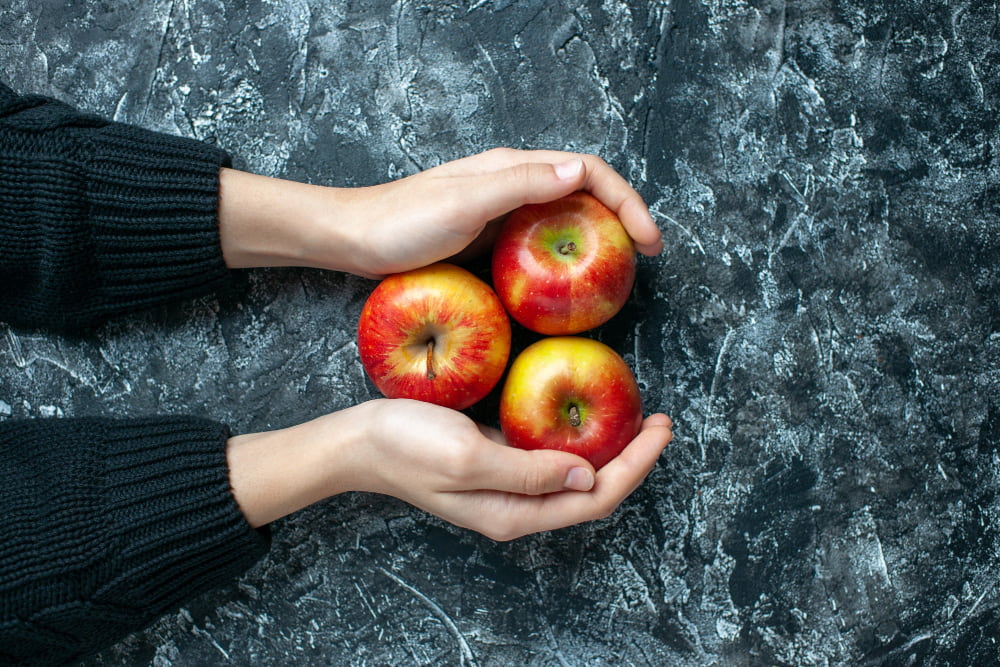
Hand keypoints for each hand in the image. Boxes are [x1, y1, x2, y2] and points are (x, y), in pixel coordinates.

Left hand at [218, 149, 662, 276]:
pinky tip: (566, 286)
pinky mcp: (489, 238)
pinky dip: (564, 259)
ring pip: (564, 219)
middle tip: (643, 261)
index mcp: (513, 168)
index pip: (588, 171)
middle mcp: (513, 183)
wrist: (353, 239)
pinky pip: (539, 245)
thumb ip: (519, 185)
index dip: (626, 200)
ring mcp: (502, 211)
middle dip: (621, 219)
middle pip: (584, 193)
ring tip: (617, 275)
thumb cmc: (402, 223)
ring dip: (596, 240)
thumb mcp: (463, 203)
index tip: (649, 241)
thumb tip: (579, 171)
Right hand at [226, 399, 672, 539]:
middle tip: (661, 420)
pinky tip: (586, 413)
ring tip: (637, 417)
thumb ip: (529, 470)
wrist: (357, 440)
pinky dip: (576, 437)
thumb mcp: (468, 456)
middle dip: (632, 459)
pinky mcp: (496, 462)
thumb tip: (587, 474)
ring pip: (575, 475)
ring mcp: (507, 485)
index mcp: (515, 512)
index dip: (634, 467)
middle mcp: (517, 506)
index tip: (661, 429)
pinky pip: (550, 457)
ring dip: (609, 449)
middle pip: (592, 490)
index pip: (595, 497)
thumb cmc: (406, 446)